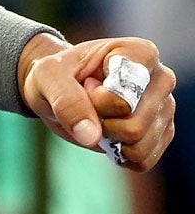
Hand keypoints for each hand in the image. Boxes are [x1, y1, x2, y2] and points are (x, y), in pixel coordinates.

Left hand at [18, 35, 176, 169]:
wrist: (60, 89)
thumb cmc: (57, 74)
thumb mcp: (48, 76)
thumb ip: (66, 100)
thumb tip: (91, 136)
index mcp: (141, 54)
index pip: (124, 97)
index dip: (96, 99)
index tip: (87, 82)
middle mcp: (162, 79)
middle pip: (135, 126)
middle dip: (100, 122)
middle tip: (89, 101)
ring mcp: (165, 108)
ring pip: (140, 146)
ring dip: (109, 139)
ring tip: (99, 114)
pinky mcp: (163, 133)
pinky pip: (143, 160)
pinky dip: (118, 154)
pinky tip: (110, 133)